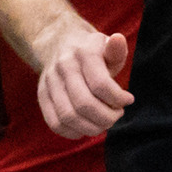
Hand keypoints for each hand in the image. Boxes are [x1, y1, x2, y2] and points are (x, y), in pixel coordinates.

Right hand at [36, 22, 134, 137]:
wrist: (60, 43)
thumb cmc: (93, 50)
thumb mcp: (107, 45)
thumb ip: (117, 49)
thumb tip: (118, 39)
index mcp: (83, 53)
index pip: (100, 85)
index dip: (118, 99)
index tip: (128, 100)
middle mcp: (63, 67)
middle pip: (84, 104)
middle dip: (107, 117)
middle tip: (117, 115)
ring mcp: (49, 82)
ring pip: (68, 116)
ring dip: (92, 127)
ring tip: (105, 122)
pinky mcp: (42, 96)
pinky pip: (55, 123)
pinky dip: (74, 132)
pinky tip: (88, 127)